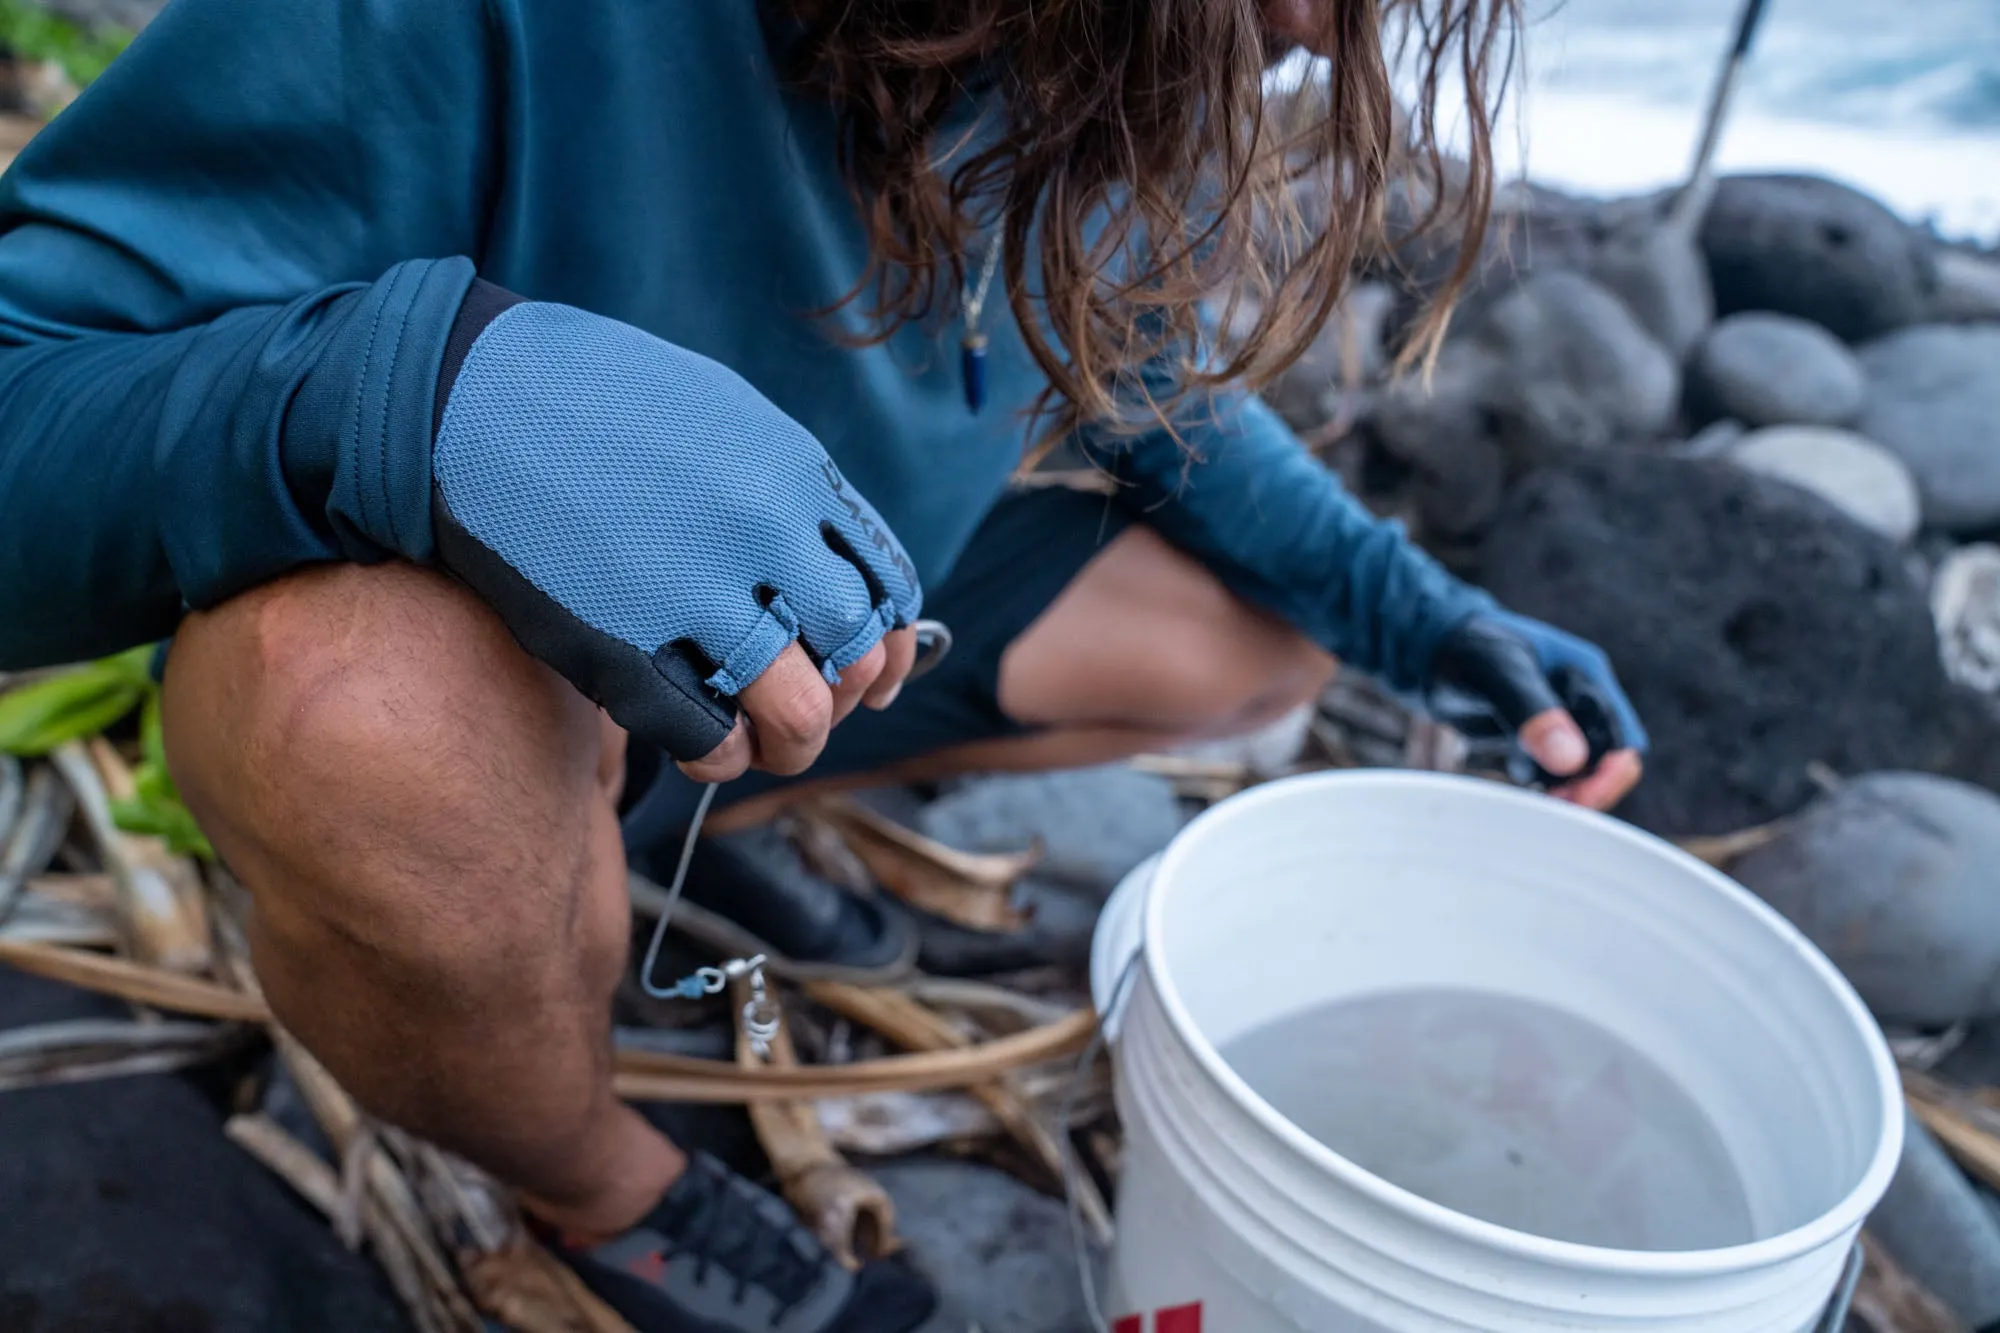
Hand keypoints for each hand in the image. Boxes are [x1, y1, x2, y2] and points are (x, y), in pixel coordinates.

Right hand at [429, 286, 921, 769]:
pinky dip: (719, 754)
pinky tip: (704, 744)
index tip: (873, 675)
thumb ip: (787, 488)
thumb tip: (836, 561)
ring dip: (790, 743)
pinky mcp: (623, 645)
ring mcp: (694, 592)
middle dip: (844, 701)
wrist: (465, 397)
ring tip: (762, 742)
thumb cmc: (590, 399)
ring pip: (800, 713)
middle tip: (810, 711)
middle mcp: (762, 534)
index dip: (888, 648)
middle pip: (855, 655)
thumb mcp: (722, 415)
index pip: (889, 588)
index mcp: (794, 475)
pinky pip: (709, 736)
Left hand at [1429, 611, 1646, 811]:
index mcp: (1585, 674)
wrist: (1426, 647)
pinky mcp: (1531, 737)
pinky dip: (1539, 785)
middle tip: (1554, 806)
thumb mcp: (1500, 676)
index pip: (1620, 738)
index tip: (1578, 798)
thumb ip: (1534, 714)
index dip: (1607, 774)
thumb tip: (1573, 762)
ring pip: (1578, 771)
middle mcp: (1578, 699)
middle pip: (1606, 761)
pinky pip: (1549, 772)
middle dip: (1587, 787)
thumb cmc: (1466, 648)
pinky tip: (1516, 786)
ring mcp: (1556, 720)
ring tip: (1531, 793)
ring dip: (1562, 789)